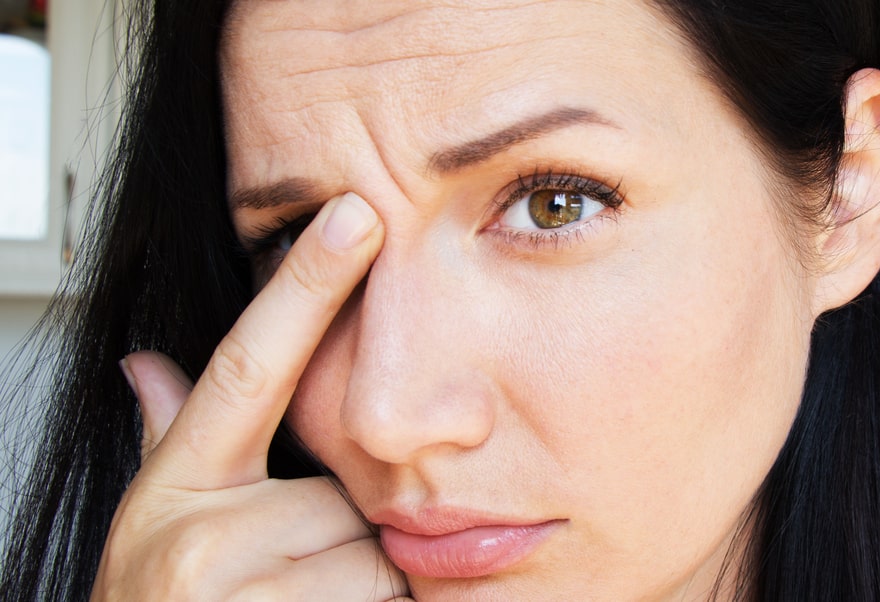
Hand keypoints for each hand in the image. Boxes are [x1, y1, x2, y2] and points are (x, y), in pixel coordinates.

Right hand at [91, 193, 412, 600]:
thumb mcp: (160, 526)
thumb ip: (171, 440)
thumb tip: (147, 364)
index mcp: (177, 491)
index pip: (248, 366)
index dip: (303, 285)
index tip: (355, 214)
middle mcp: (195, 539)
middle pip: (345, 498)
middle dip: (346, 532)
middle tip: (297, 577)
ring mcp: (233, 596)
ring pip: (370, 561)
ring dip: (358, 589)